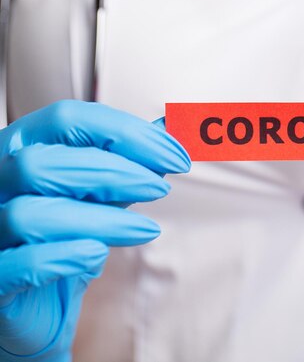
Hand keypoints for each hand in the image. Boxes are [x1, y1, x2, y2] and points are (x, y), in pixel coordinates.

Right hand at [0, 100, 189, 360]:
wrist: (37, 299)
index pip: (67, 118)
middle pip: (42, 161)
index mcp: (23, 148)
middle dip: (113, 172)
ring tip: (145, 229)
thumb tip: (173, 127)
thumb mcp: (103, 190)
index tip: (173, 154)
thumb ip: (133, 159)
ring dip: (101, 219)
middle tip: (159, 188)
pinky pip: (15, 264)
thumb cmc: (65, 235)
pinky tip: (98, 255)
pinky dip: (63, 258)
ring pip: (30, 214)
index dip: (126, 132)